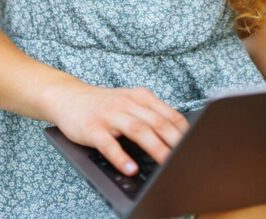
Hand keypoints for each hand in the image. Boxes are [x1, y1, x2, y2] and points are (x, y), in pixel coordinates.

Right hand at [46, 84, 189, 176]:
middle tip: (188, 157)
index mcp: (140, 97)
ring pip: (137, 130)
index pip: (169, 115)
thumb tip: (177, 138)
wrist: (67, 96)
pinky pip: (108, 144)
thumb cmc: (103, 105)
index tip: (197, 146)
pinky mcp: (92, 128)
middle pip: (157, 122)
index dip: (185, 131)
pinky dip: (120, 157)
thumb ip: (150, 115)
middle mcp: (127, 103)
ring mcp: (109, 115)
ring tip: (167, 163)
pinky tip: (130, 168)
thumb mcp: (129, 103)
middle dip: (175, 141)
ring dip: (155, 147)